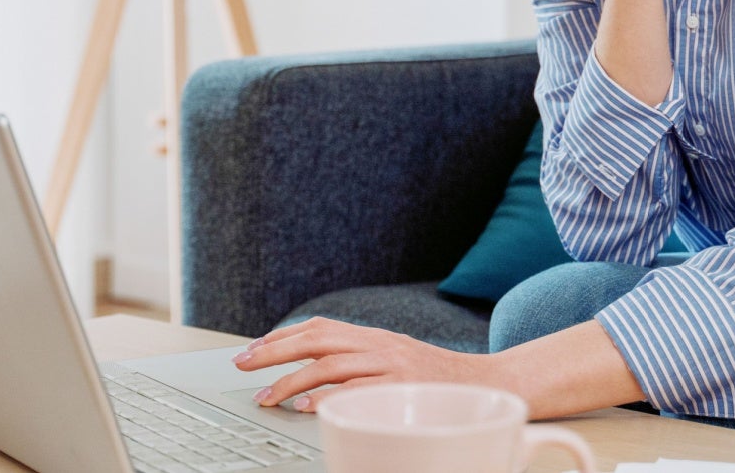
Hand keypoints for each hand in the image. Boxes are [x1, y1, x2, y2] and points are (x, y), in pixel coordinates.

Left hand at [231, 317, 495, 412]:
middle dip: (274, 351)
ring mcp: (392, 365)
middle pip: (317, 338)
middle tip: (243, 365)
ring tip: (266, 396)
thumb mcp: (395, 360)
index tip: (251, 350)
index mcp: (374, 336)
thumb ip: (359, 361)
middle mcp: (380, 344)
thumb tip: (310, 377)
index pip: (319, 327)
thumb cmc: (437, 382)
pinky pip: (358, 390)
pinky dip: (328, 397)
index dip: (281, 336)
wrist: (490, 386)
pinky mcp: (404, 388)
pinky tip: (305, 407)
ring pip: (331, 363)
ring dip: (292, 380)